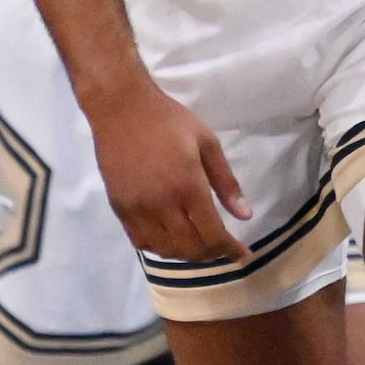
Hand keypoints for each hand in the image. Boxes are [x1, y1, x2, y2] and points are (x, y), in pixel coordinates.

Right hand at [81, 78, 247, 263]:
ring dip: (186, 254)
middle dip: (211, 254)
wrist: (121, 109)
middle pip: (189, 248)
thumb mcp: (208, 143)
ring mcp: (137, 209)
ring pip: (165, 249)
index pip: (212, 234)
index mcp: (188, 186)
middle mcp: (161, 204)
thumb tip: (245, 215)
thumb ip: (227, 182)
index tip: (243, 255)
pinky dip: (160, 248)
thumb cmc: (170, 121)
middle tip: (223, 248)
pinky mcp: (119, 208)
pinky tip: (172, 239)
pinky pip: (141, 241)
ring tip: (200, 245)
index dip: (230, 250)